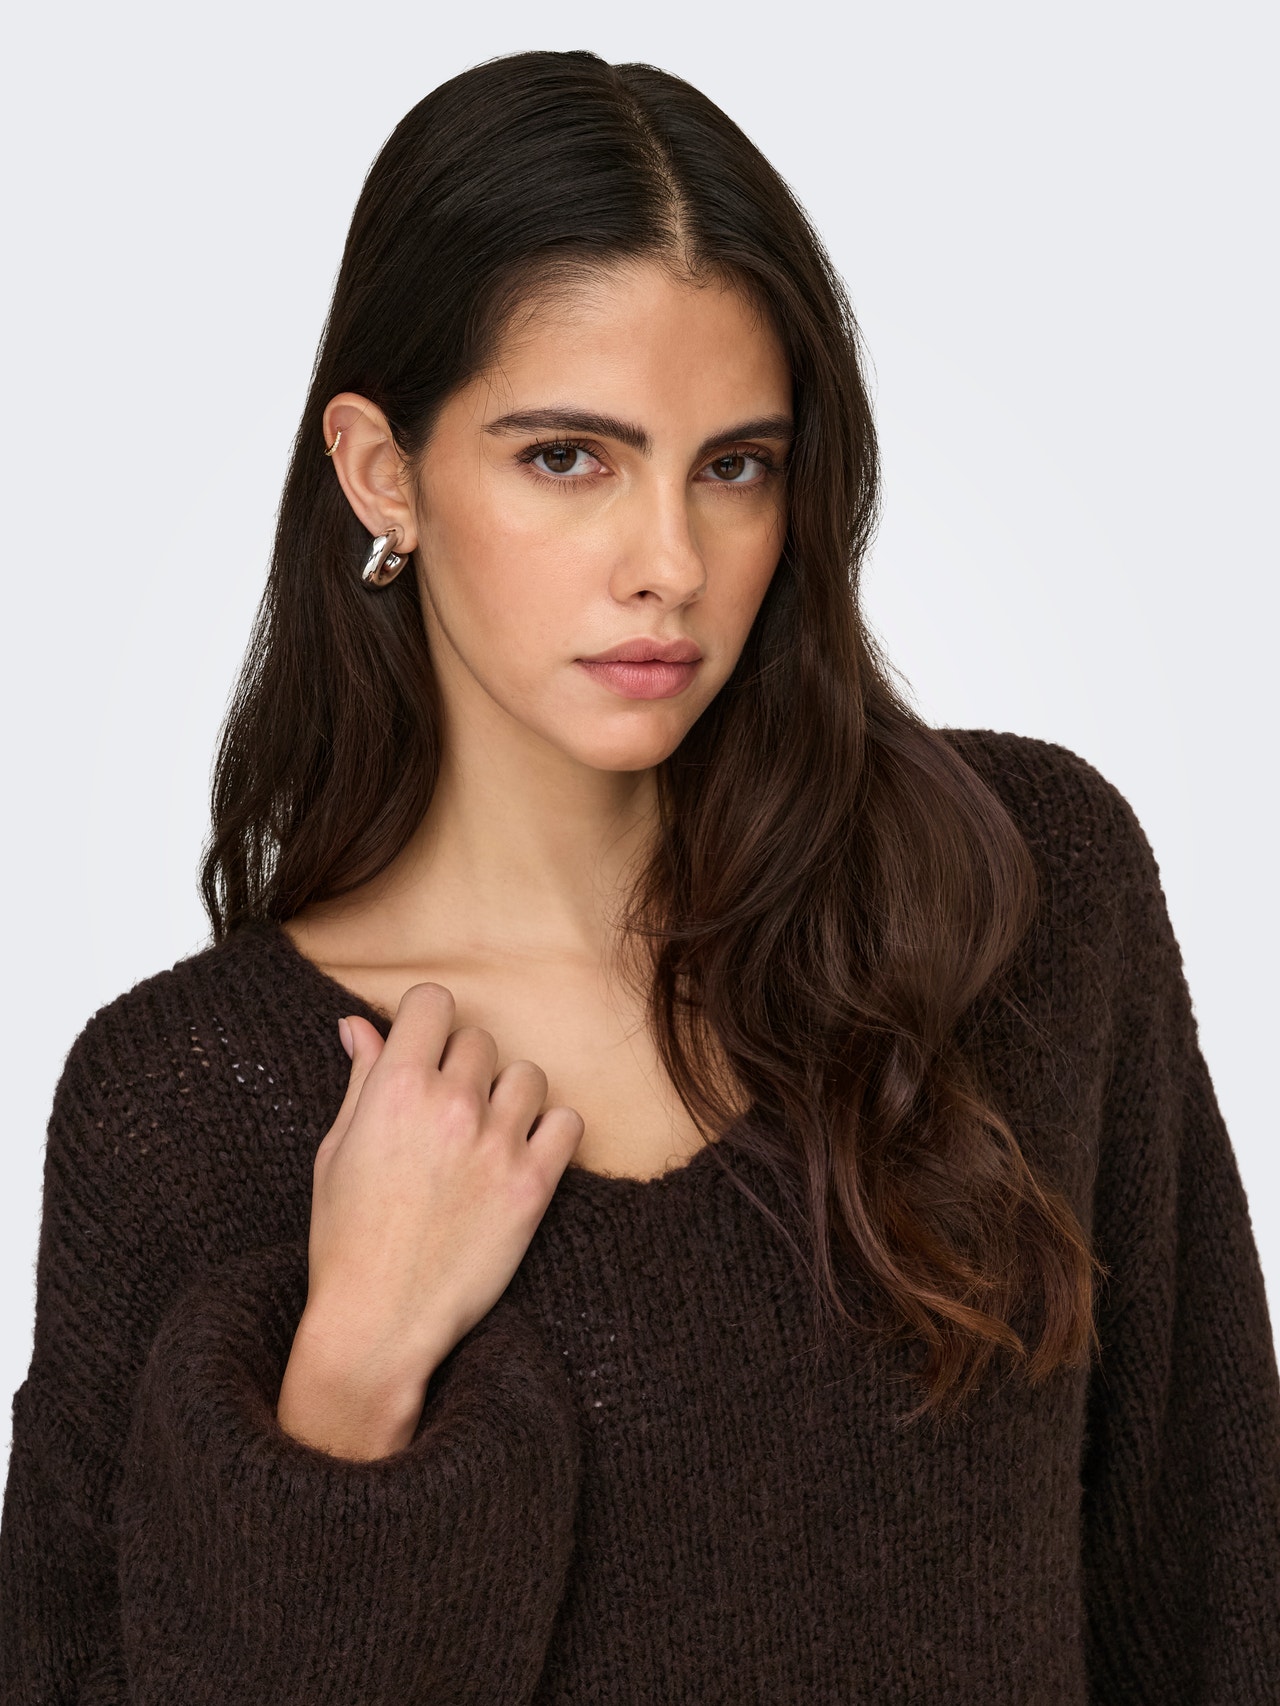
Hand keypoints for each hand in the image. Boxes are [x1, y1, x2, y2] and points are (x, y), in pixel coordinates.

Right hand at [276, 982, 583, 1458]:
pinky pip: (568, 1122)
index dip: (428, 1021)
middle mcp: (452, 1106)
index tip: (425, 1049)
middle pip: (480, 1040)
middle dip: (463, 1068)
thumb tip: (359, 1024)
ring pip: (528, 1076)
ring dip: (508, 1096)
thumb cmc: (346, 1238)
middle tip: (445, 1113)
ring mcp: (497, 1144)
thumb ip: (361, 1079)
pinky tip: (522, 1154)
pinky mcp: (534, 1185)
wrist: (379, 1322)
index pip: (433, 1002)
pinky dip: (550, 1131)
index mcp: (396, 1088)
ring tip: (484, 1136)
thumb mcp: (337, 1150)